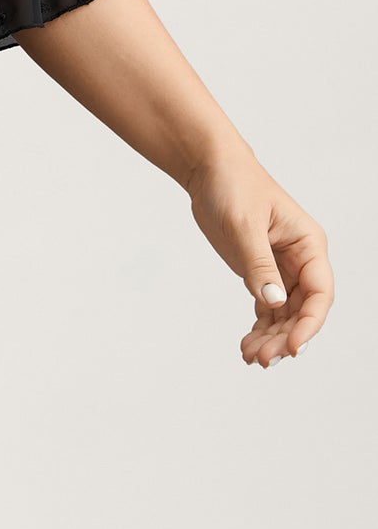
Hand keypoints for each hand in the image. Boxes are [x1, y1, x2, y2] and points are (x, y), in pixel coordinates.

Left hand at [184, 148, 333, 366]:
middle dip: (285, 337)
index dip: (309, 323)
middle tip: (263, 359)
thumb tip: (274, 302)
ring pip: (284, 314)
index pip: (319, 292)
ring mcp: (280, 268)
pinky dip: (259, 328)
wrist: (209, 169)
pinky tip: (247, 346)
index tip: (293, 347)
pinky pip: (266, 308)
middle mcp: (300, 260)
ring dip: (272, 338)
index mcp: (308, 244)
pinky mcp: (259, 272)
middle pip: (302, 309)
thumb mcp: (244, 224)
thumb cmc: (233, 184)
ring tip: (251, 357)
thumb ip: (258, 264)